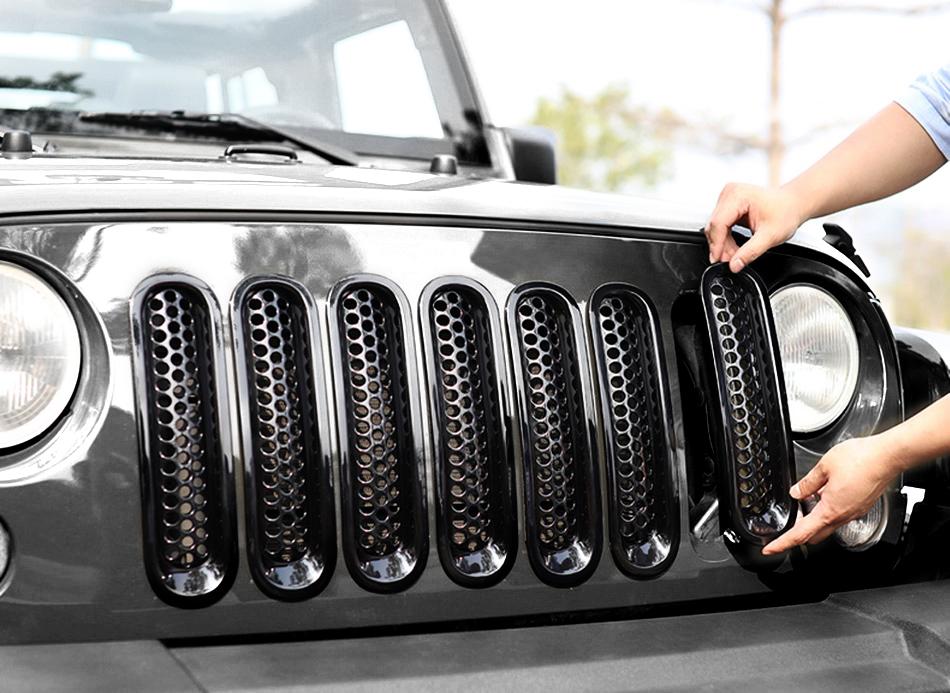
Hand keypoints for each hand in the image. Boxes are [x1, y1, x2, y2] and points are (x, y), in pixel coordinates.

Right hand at [705, 183, 806, 272]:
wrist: (794, 204)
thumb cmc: (787, 212)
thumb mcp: (770, 236)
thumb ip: (750, 252)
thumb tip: (734, 264)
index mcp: (738, 195)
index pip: (718, 223)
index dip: (717, 244)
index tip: (718, 259)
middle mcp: (730, 193)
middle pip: (715, 225)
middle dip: (721, 246)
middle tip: (730, 261)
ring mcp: (728, 198)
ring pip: (715, 226)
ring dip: (722, 243)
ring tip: (734, 255)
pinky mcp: (729, 204)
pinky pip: (720, 224)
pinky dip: (725, 238)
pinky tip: (733, 247)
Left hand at [762, 436, 899, 555]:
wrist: (889, 457)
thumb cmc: (861, 459)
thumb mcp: (823, 467)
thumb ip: (807, 483)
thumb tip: (796, 492)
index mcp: (830, 510)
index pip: (800, 534)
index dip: (783, 543)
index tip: (770, 549)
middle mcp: (843, 516)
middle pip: (814, 534)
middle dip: (797, 532)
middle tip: (786, 522)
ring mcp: (853, 512)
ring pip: (827, 525)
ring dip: (812, 520)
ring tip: (802, 504)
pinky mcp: (861, 506)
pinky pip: (839, 515)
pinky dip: (826, 511)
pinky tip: (822, 496)